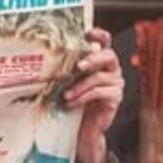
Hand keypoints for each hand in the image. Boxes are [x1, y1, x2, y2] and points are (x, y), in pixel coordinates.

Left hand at [65, 27, 123, 162]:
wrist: (82, 129)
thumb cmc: (74, 102)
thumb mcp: (69, 82)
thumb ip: (67, 69)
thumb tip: (46, 57)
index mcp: (101, 61)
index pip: (105, 41)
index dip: (99, 34)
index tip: (87, 33)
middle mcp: (112, 69)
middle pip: (109, 56)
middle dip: (93, 59)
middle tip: (78, 66)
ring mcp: (115, 83)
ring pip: (100, 77)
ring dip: (80, 86)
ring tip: (66, 94)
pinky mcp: (115, 97)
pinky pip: (100, 92)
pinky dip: (84, 97)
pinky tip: (72, 103)